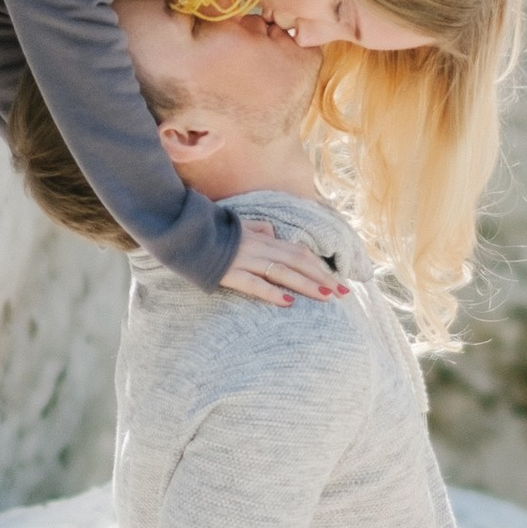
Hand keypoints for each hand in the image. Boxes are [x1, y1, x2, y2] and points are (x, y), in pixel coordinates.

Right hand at [218, 216, 350, 308]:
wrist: (182, 229)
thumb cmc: (209, 230)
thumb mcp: (237, 224)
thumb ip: (257, 228)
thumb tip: (272, 232)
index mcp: (261, 238)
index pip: (298, 252)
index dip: (320, 266)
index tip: (338, 280)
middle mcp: (257, 247)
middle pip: (297, 262)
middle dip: (322, 278)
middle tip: (344, 293)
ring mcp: (243, 259)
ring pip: (282, 271)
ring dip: (306, 285)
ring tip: (327, 297)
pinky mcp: (228, 273)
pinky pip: (253, 283)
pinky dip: (272, 292)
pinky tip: (288, 302)